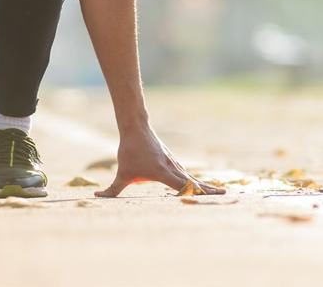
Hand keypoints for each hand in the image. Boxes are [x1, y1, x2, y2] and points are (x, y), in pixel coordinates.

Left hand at [95, 126, 225, 197]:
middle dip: (209, 188)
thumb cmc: (129, 151)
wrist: (136, 127)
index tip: (211, 195)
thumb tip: (96, 196)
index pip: (184, 186)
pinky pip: (185, 172)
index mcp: (163, 173)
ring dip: (203, 184)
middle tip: (226, 194)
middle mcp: (172, 168)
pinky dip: (194, 179)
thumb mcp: (121, 173)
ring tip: (217, 190)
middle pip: (194, 181)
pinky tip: (197, 183)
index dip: (197, 191)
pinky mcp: (170, 160)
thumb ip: (112, 189)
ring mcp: (173, 163)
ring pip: (190, 176)